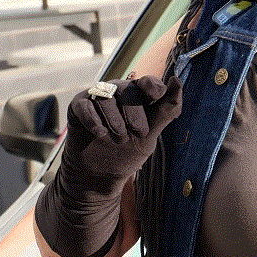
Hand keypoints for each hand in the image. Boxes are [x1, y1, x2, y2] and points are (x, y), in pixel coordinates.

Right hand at [63, 75, 181, 195]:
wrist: (99, 176)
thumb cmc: (128, 152)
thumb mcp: (150, 135)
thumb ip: (166, 110)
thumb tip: (177, 81)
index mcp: (140, 97)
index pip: (149, 82)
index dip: (153, 86)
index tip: (155, 96)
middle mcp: (119, 93)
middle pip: (128, 89)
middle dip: (135, 112)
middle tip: (139, 132)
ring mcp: (98, 98)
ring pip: (107, 96)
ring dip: (115, 118)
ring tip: (119, 138)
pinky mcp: (78, 107)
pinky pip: (85, 105)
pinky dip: (93, 119)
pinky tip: (99, 134)